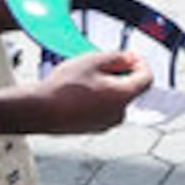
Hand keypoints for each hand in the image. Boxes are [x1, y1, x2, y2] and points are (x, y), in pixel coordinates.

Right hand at [31, 51, 151, 133]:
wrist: (38, 111)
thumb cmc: (63, 87)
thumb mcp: (93, 60)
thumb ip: (117, 57)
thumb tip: (129, 58)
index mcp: (123, 97)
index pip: (147, 79)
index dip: (140, 63)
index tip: (129, 55)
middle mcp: (118, 114)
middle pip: (130, 89)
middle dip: (121, 73)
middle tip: (102, 63)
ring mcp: (105, 124)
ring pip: (115, 99)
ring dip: (108, 85)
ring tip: (86, 76)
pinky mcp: (93, 128)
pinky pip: (103, 109)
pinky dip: (97, 98)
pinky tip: (79, 90)